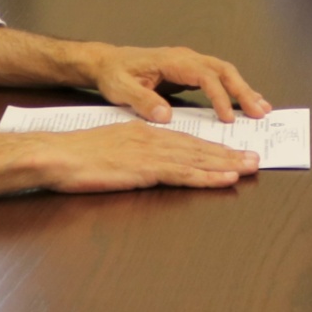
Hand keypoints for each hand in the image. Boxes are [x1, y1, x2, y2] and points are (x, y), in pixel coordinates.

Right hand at [36, 122, 260, 192]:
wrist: (57, 155)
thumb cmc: (76, 156)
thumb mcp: (110, 148)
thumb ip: (133, 153)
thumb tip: (148, 162)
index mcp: (145, 132)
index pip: (185, 139)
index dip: (211, 147)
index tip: (232, 152)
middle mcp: (153, 138)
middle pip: (198, 147)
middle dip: (228, 153)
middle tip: (254, 158)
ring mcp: (150, 153)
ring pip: (197, 158)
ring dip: (226, 164)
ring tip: (249, 167)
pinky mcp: (145, 168)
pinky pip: (183, 173)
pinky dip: (207, 176)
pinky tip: (225, 178)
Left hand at [83, 43, 270, 122]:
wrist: (107, 62)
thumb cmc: (114, 74)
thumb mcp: (121, 88)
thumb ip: (142, 101)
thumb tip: (165, 116)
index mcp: (172, 61)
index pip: (204, 76)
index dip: (219, 96)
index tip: (227, 119)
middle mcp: (186, 58)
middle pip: (223, 70)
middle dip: (243, 90)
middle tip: (259, 112)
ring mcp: (190, 63)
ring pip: (225, 72)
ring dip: (244, 89)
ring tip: (262, 108)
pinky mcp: (191, 72)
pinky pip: (218, 78)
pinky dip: (234, 90)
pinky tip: (246, 103)